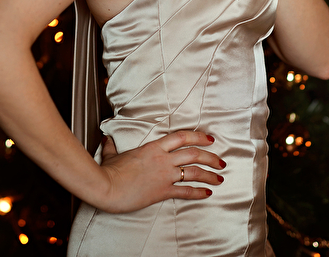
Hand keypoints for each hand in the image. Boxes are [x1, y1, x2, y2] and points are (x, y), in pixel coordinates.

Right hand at [97, 130, 223, 212]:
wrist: (107, 187)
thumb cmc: (109, 170)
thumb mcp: (111, 154)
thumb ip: (112, 145)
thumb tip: (107, 138)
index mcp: (153, 147)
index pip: (182, 136)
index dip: (198, 136)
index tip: (209, 138)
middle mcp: (163, 159)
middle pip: (193, 154)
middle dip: (210, 157)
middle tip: (221, 161)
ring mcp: (164, 175)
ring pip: (194, 172)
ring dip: (210, 174)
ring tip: (220, 178)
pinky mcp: (162, 191)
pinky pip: (185, 191)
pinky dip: (199, 192)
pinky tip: (208, 193)